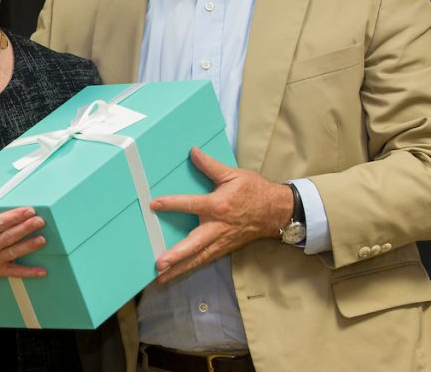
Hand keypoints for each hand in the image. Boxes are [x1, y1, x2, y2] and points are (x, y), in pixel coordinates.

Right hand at [0, 196, 48, 292]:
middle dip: (26, 228)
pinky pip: (13, 272)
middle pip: (10, 236)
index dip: (15, 216)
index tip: (28, 210)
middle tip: (40, 220)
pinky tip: (41, 271)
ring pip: (14, 252)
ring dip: (29, 246)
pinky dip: (28, 273)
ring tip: (42, 239)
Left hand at [150, 147, 292, 282]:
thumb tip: (193, 151)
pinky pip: (205, 260)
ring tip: (160, 277)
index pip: (191, 204)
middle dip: (177, 254)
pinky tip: (176, 274)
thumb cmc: (254, 191)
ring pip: (198, 258)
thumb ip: (210, 165)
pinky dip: (190, 268)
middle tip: (159, 263)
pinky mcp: (224, 248)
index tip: (154, 204)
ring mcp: (221, 241)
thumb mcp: (233, 174)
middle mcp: (218, 227)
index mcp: (219, 206)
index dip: (172, 203)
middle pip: (195, 243)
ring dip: (179, 269)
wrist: (276, 211)